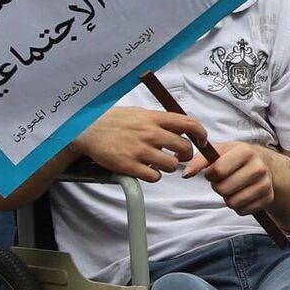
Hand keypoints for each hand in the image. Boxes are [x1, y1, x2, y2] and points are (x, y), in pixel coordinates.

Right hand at [76, 108, 206, 182]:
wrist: (87, 131)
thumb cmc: (114, 121)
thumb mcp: (139, 113)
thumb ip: (159, 120)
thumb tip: (180, 126)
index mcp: (153, 118)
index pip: (188, 123)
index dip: (201, 134)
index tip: (202, 140)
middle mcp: (150, 133)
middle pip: (184, 148)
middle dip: (185, 154)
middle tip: (178, 155)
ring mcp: (140, 150)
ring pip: (171, 165)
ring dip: (169, 166)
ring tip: (159, 162)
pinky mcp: (130, 166)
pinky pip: (154, 176)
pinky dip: (154, 175)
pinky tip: (147, 169)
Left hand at [192, 140, 274, 216]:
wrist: (264, 164)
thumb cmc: (236, 157)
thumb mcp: (219, 151)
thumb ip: (199, 160)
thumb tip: (186, 174)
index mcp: (246, 152)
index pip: (218, 171)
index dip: (210, 175)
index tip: (213, 172)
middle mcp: (259, 167)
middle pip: (223, 189)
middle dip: (218, 187)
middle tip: (224, 180)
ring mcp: (265, 184)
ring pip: (232, 203)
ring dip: (227, 197)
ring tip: (233, 187)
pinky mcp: (268, 199)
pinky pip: (242, 211)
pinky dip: (238, 206)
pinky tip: (242, 194)